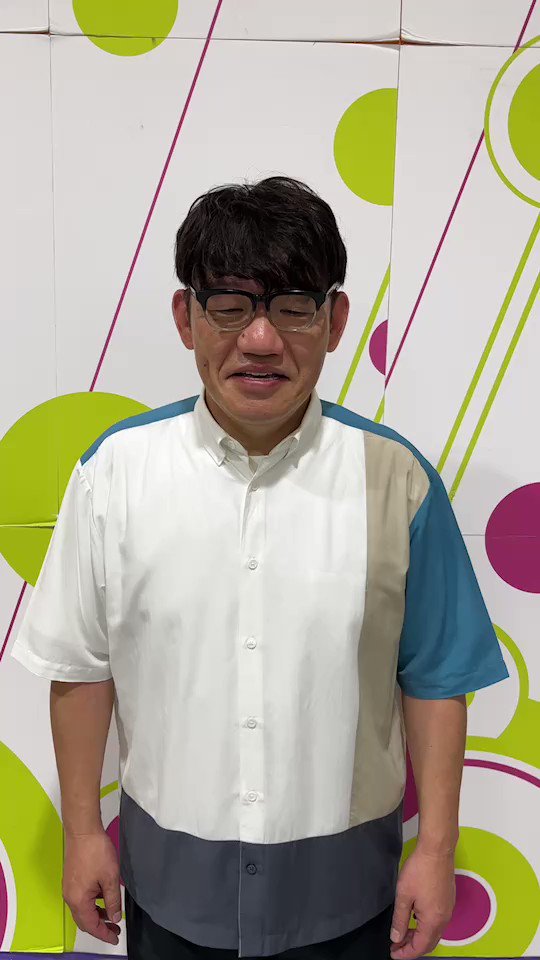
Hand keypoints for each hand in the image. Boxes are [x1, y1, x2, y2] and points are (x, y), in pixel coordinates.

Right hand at [63, 830, 121, 944]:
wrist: (83, 831)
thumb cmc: (96, 852)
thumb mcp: (110, 878)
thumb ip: (113, 901)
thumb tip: (114, 917)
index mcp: (78, 900)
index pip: (91, 925)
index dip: (104, 934)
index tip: (115, 937)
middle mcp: (70, 897)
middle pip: (84, 920)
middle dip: (100, 927)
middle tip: (115, 930)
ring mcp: (69, 887)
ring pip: (82, 909)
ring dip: (96, 914)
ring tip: (112, 916)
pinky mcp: (71, 879)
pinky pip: (81, 899)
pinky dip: (92, 904)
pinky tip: (103, 898)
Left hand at [390, 845, 455, 958]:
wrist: (436, 850)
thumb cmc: (420, 870)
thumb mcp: (404, 895)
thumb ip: (399, 919)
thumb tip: (396, 937)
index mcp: (433, 921)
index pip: (420, 947)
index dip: (406, 953)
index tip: (394, 953)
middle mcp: (444, 919)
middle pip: (429, 943)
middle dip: (412, 947)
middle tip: (396, 944)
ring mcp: (448, 909)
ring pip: (434, 932)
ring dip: (419, 936)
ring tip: (403, 932)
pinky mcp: (448, 900)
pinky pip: (438, 921)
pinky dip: (426, 926)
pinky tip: (414, 918)